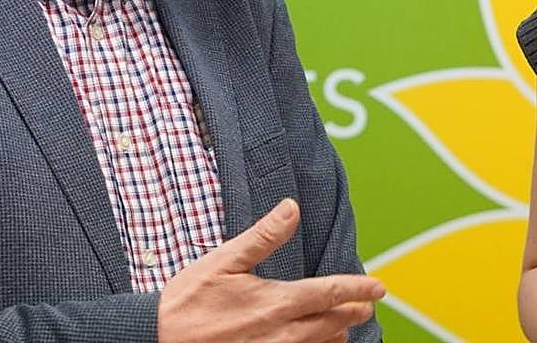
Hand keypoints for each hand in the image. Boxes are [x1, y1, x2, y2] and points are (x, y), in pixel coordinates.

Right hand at [156, 198, 384, 342]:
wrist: (158, 341)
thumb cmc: (188, 301)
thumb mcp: (224, 260)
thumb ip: (263, 236)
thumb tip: (291, 208)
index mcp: (276, 302)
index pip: (330, 294)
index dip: (358, 289)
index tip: (378, 286)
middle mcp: (281, 333)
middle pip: (332, 323)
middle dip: (354, 312)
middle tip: (368, 304)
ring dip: (337, 335)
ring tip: (348, 326)